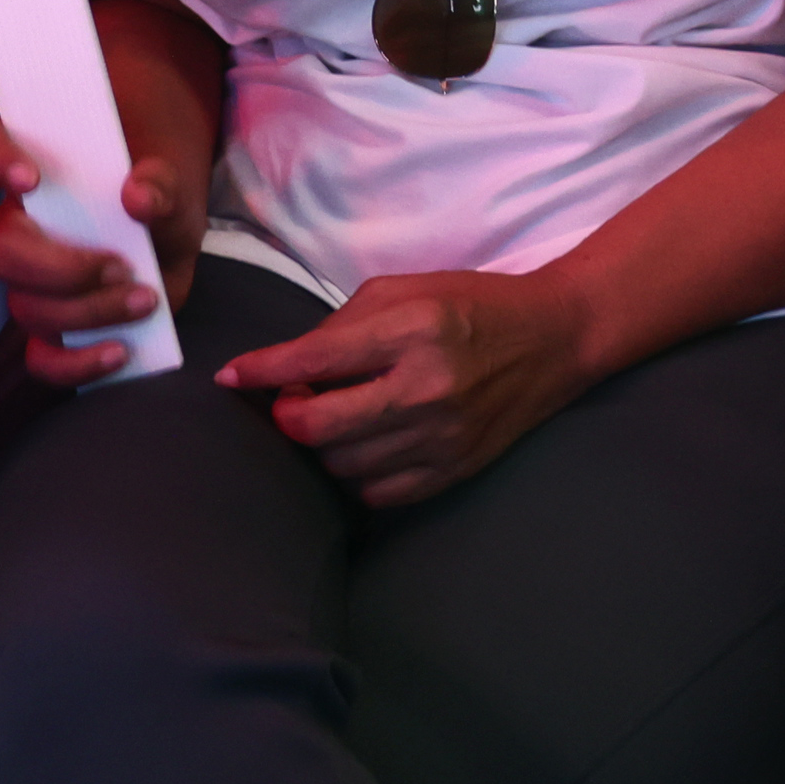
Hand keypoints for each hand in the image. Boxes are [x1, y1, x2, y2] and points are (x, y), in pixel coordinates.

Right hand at [0, 112, 204, 384]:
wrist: (171, 233)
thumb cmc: (157, 191)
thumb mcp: (169, 179)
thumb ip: (159, 182)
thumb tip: (137, 198)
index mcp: (32, 169)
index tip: (32, 178)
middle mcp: (20, 226)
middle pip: (2, 252)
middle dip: (61, 268)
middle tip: (120, 268)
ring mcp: (33, 281)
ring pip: (28, 307)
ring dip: (88, 311)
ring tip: (145, 299)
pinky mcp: (57, 328)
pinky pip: (42, 359)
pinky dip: (77, 364)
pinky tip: (119, 352)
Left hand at [221, 269, 598, 506]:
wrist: (552, 338)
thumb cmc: (470, 304)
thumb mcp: (404, 290)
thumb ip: (342, 327)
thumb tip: (289, 370)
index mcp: (412, 331)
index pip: (314, 360)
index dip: (262, 370)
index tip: (231, 376)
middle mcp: (427, 388)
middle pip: (320, 426)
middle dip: (287, 416)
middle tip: (287, 401)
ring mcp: (442, 437)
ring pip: (343, 464)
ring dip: (323, 443)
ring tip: (335, 415)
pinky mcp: (453, 470)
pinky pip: (378, 493)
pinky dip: (358, 472)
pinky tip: (367, 442)